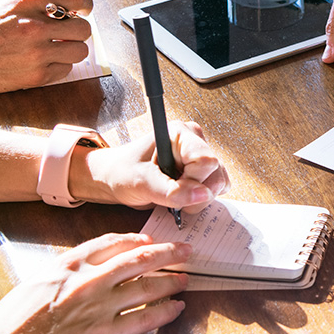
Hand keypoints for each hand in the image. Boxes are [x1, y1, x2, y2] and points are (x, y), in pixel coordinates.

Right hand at [0, 0, 93, 93]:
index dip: (85, 5)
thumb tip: (72, 9)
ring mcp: (36, 53)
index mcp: (29, 2)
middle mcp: (35, 26)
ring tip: (54, 49)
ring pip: (80, 51)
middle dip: (78, 32)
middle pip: (84, 29)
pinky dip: (58, 67)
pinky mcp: (35, 76)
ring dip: (71, 50)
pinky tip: (41, 62)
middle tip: (66, 34)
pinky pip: (65, 71)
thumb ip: (41, 5)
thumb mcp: (9, 5)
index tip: (82, 11)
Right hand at [0, 233, 189, 333]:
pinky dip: (164, 312)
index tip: (150, 240)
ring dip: (171, 282)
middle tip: (186, 251)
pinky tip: (176, 309)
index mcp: (66, 266)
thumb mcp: (30, 286)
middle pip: (138, 259)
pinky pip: (144, 319)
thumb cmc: (5, 329)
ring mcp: (97, 308)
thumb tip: (76, 274)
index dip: (135, 240)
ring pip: (147, 286)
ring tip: (185, 280)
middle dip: (167, 253)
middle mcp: (87, 281)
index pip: (110, 243)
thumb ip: (59, 276)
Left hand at [75, 121, 230, 211]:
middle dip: (195, 193)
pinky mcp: (203, 171)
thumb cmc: (122, 172)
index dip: (193, 180)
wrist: (114, 178)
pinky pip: (216, 188)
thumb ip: (172, 191)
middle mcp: (195, 142)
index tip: (171, 186)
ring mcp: (201, 156)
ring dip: (197, 199)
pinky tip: (181, 196)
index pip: (206, 160)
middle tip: (170, 194)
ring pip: (219, 183)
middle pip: (216, 173)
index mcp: (181, 134)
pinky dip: (199, 199)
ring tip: (173, 195)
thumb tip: (203, 195)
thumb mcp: (141, 183)